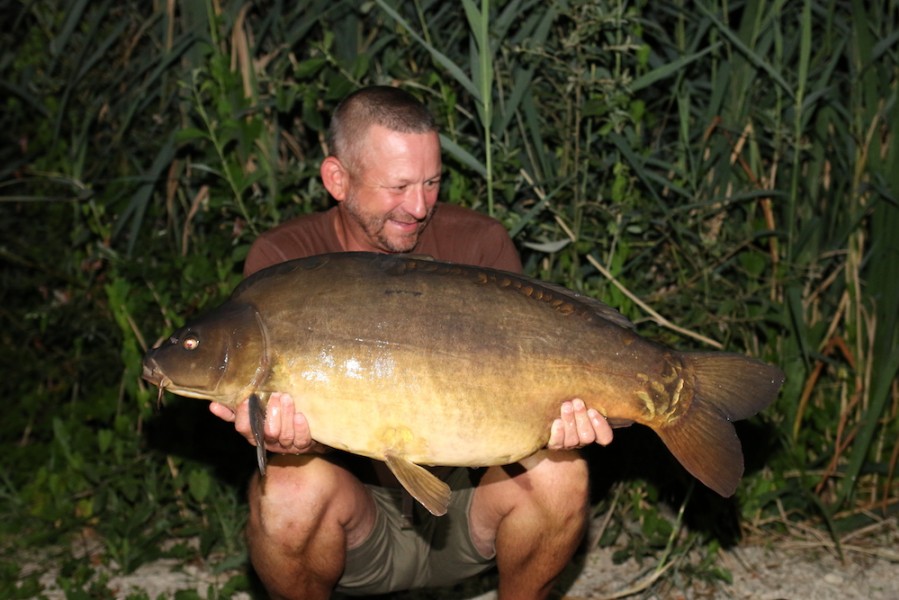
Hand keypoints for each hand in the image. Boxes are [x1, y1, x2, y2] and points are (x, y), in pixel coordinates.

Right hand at [208, 392, 325, 453]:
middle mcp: (268, 442)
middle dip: (271, 413)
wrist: (301, 433)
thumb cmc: (274, 418)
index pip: (244, 428)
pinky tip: (300, 415)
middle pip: (267, 432)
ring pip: (284, 435)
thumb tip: (213, 404)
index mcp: (254, 434)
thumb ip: (233, 411)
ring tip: (287, 398)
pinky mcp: (302, 445)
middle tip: (275, 394)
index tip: (247, 400)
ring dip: (286, 415)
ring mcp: (286, 446)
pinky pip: (302, 440)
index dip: (244, 415)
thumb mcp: (253, 414)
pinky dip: (301, 428)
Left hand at [546, 398, 612, 449]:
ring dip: (570, 421)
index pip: (605, 437)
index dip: (601, 426)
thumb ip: (590, 395)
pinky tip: (557, 421)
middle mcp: (583, 440)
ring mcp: (568, 444)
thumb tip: (597, 377)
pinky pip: (557, 443)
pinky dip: (558, 433)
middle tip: (577, 402)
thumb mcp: (582, 399)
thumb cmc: (571, 400)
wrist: (547, 412)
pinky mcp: (554, 444)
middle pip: (588, 436)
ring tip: (566, 406)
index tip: (592, 410)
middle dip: (582, 418)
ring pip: (573, 439)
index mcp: (595, 431)